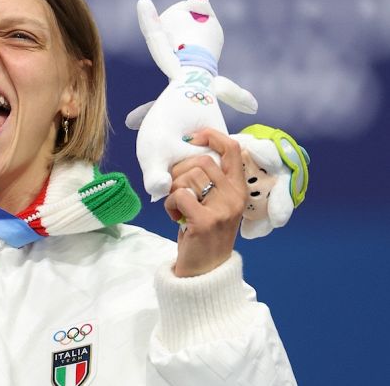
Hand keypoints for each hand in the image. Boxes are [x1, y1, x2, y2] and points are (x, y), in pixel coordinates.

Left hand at [164, 128, 245, 276]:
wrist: (205, 272)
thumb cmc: (204, 234)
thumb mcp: (216, 205)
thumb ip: (211, 182)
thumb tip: (189, 154)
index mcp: (239, 190)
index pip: (233, 150)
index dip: (212, 137)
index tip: (193, 137)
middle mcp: (235, 197)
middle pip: (202, 161)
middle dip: (180, 171)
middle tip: (176, 190)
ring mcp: (222, 209)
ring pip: (188, 177)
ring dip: (174, 191)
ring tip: (178, 209)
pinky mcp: (205, 221)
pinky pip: (179, 195)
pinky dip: (170, 205)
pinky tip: (176, 218)